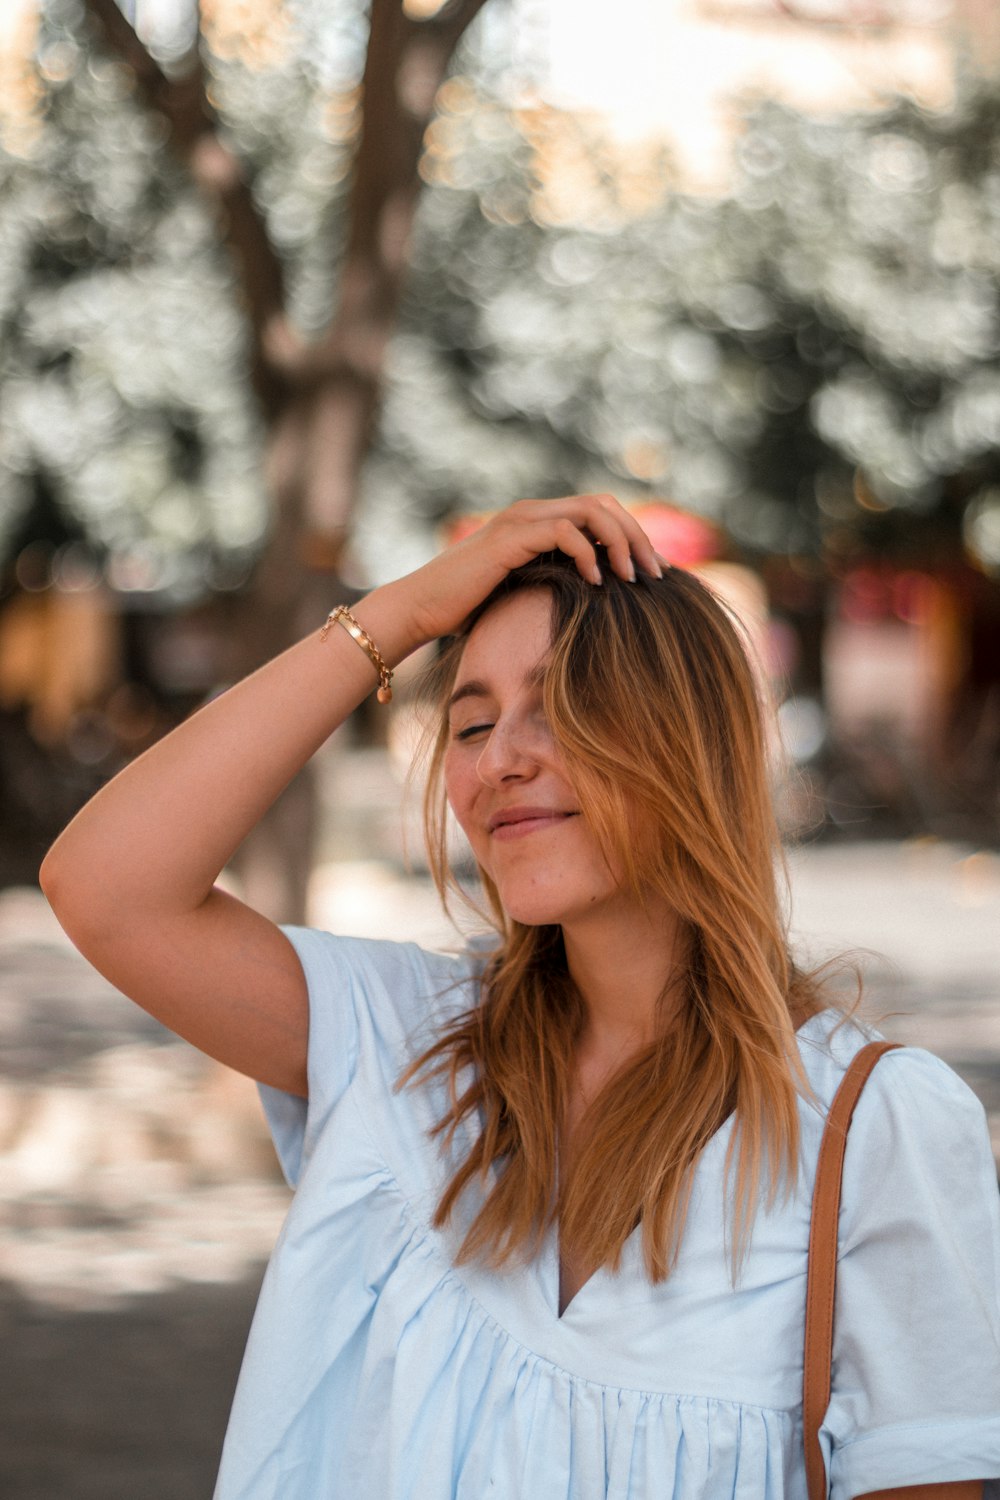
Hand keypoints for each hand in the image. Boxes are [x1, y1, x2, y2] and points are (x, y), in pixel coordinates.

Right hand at [395, 494, 662, 644]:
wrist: (420, 608)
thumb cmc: (466, 610)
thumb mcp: (524, 594)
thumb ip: (556, 586)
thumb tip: (598, 606)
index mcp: (538, 521)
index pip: (601, 512)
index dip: (633, 537)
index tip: (654, 573)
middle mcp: (532, 512)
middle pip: (605, 505)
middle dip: (637, 537)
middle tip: (657, 574)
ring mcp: (520, 521)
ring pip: (591, 512)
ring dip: (620, 543)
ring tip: (632, 578)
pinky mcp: (510, 538)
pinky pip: (564, 532)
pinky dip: (587, 554)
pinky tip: (597, 583)